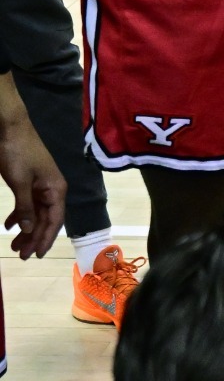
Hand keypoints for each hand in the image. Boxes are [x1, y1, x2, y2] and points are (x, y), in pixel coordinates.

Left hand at [0, 77, 64, 259]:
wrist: (10, 125)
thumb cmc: (17, 152)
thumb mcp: (20, 182)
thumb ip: (25, 207)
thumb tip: (29, 230)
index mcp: (56, 190)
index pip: (54, 221)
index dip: (44, 239)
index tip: (34, 255)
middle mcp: (52, 190)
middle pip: (45, 220)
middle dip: (33, 238)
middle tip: (20, 255)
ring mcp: (41, 186)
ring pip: (35, 214)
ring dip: (25, 229)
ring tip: (13, 245)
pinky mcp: (30, 181)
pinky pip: (27, 204)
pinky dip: (19, 215)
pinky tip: (10, 225)